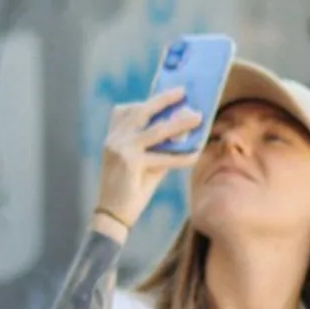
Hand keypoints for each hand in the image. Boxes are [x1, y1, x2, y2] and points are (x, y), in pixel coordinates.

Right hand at [95, 88, 201, 232]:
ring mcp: (120, 150)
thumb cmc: (129, 190)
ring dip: (179, 123)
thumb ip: (158, 146)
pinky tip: (195, 155)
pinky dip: (180, 156)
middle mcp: (114, 140)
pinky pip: (162, 156)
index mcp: (112, 137)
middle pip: (141, 112)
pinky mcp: (130, 163)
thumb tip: (183, 131)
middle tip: (183, 92)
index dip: (148, 101)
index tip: (169, 94)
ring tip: (198, 117)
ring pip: (155, 131)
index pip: (125, 110)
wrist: (111, 216)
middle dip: (163, 100)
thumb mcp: (143, 163)